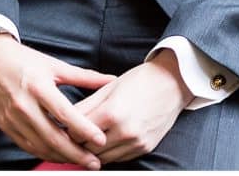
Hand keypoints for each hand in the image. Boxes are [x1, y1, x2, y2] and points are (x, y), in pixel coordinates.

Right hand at [0, 36, 114, 167]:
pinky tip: (59, 156)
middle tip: (95, 162)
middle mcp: (24, 106)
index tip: (101, 140)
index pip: (65, 115)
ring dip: (61, 157)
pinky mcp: (5, 127)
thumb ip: (85, 76)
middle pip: (53, 137)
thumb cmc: (26, 60)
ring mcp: (12, 119)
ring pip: (40, 146)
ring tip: (81, 161)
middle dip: (75, 153)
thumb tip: (111, 80)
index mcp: (40, 87)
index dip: (84, 130)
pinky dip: (44, 153)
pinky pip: (27, 146)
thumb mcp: (56, 65)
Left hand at [74, 50, 192, 164]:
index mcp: (112, 112)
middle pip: (88, 149)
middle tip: (76, 134)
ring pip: (102, 158)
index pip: (78, 133)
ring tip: (92, 138)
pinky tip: (109, 140)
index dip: (69, 131)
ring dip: (94, 151)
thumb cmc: (141, 80)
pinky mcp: (144, 148)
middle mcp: (124, 131)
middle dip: (80, 143)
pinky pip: (119, 159)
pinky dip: (110, 152)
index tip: (67, 126)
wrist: (173, 82)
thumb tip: (65, 118)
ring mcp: (136, 142)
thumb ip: (86, 105)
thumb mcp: (110, 87)